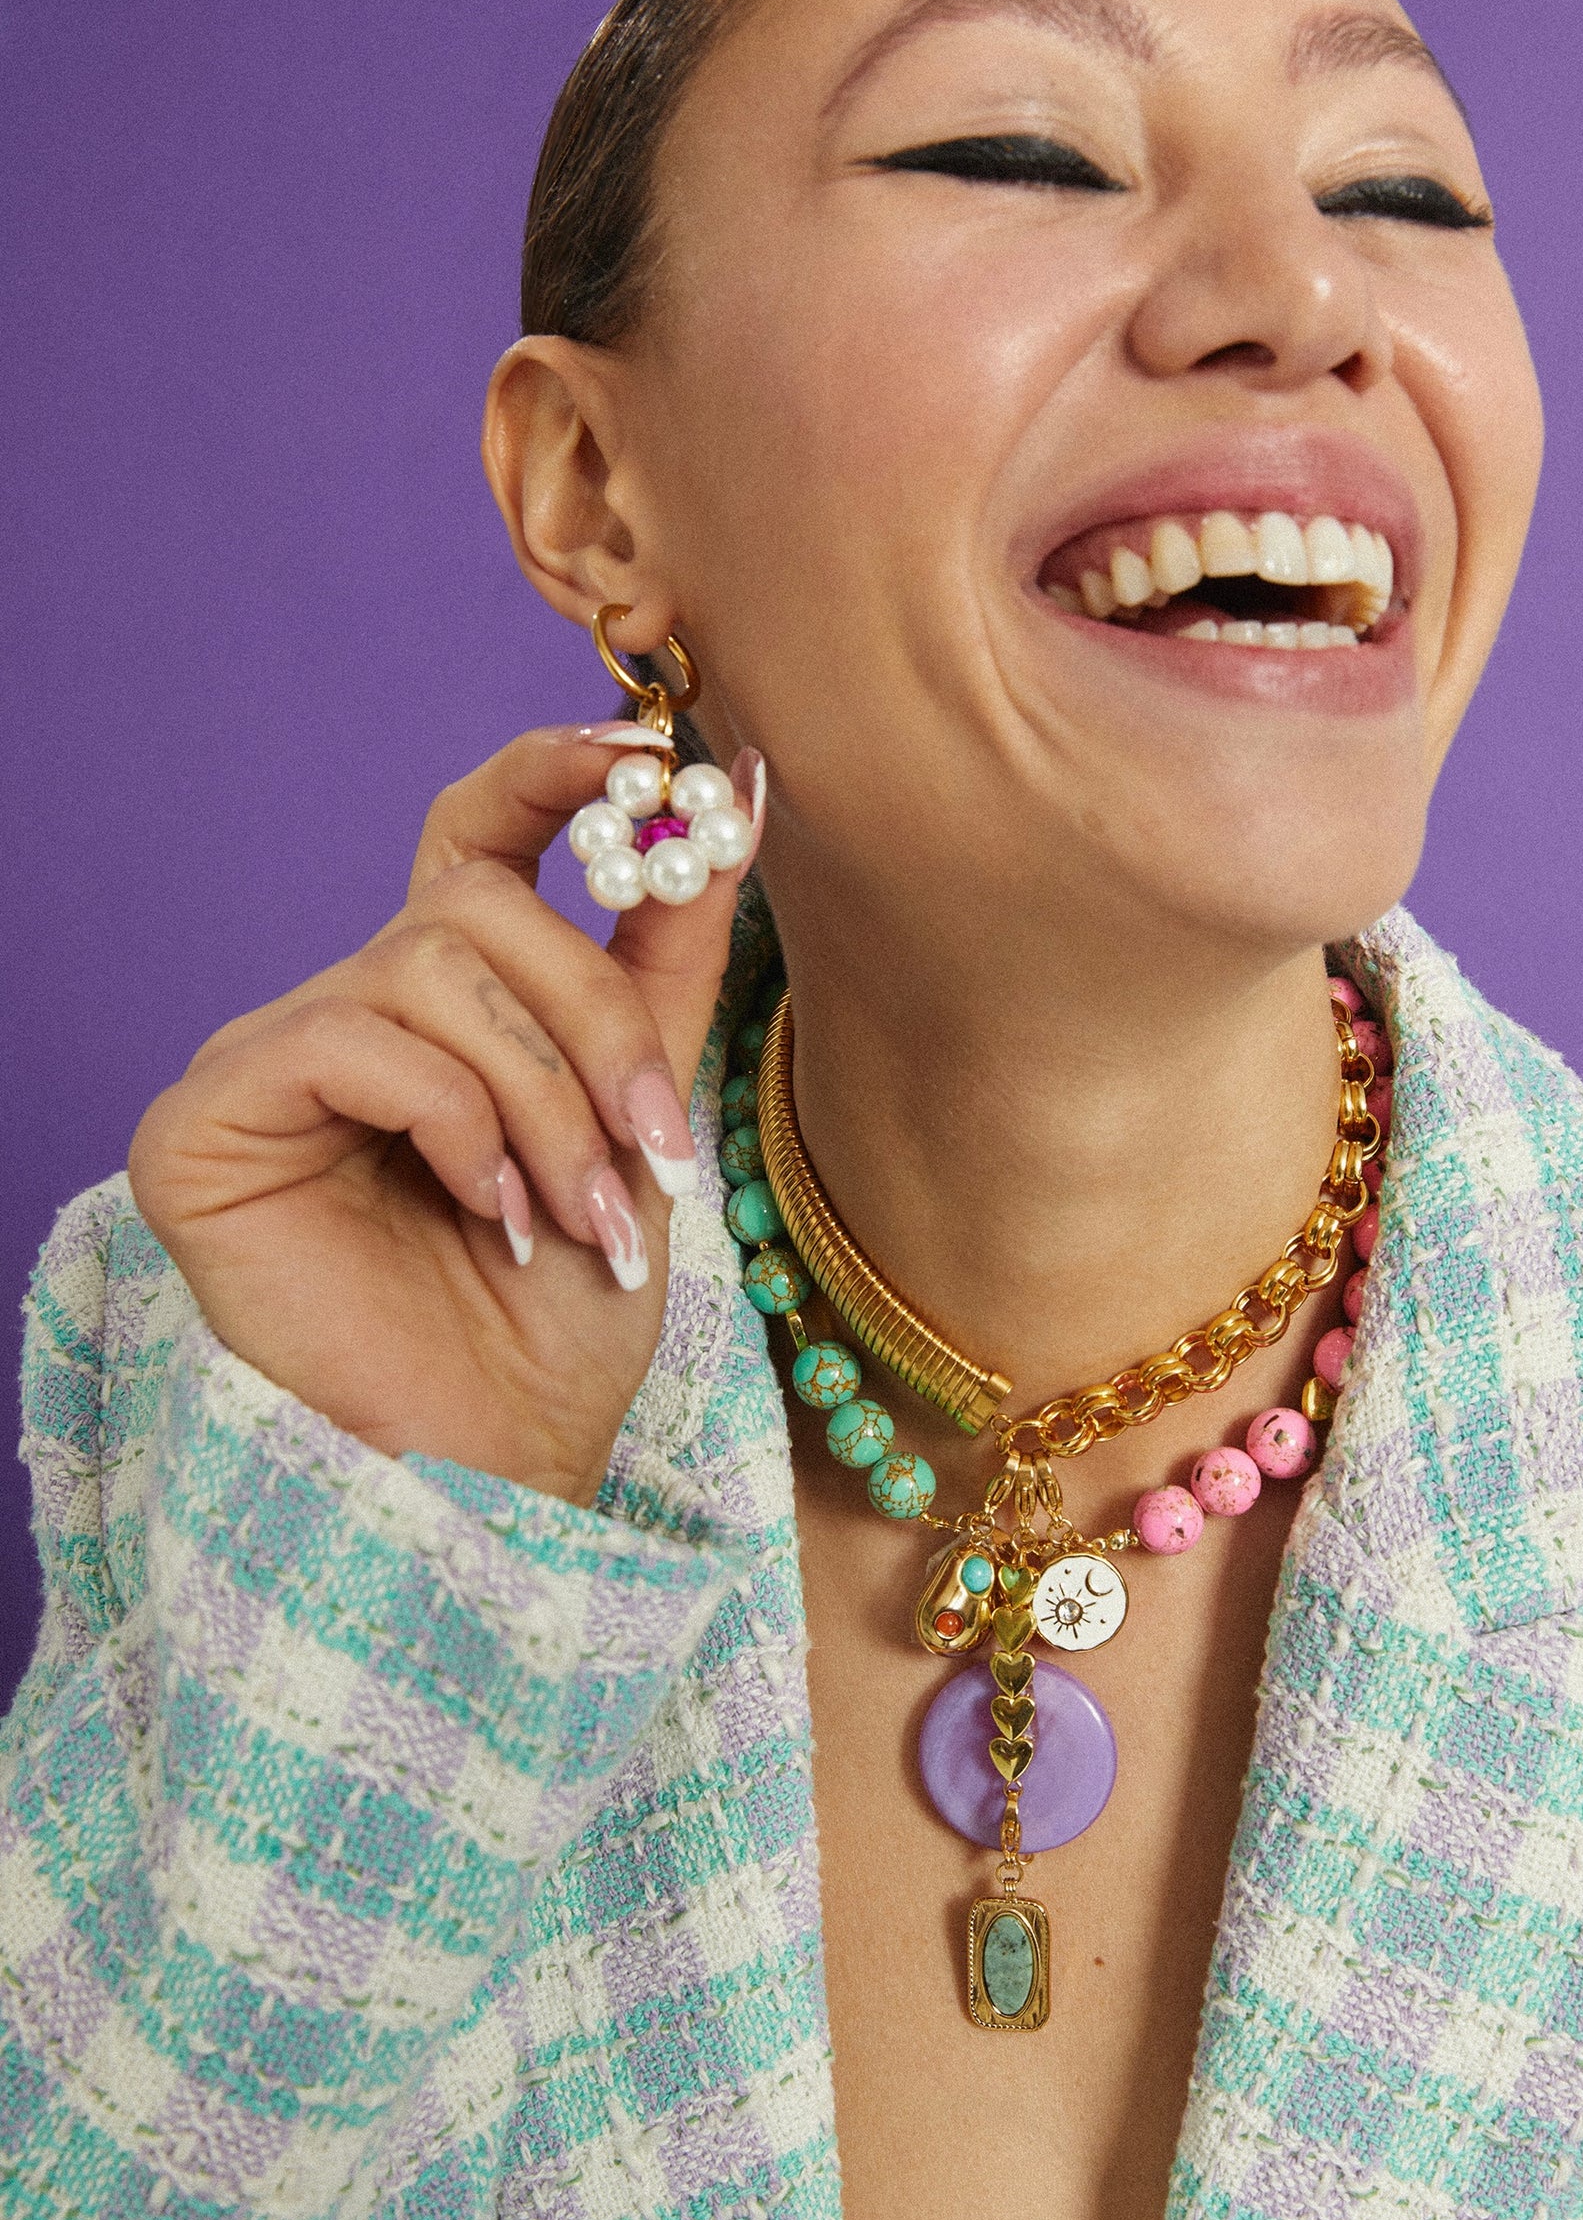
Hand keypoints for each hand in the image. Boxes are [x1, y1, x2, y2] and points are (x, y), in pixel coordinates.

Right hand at [129, 727, 763, 1505]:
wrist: (502, 1465)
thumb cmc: (565, 1315)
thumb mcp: (645, 1113)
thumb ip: (669, 957)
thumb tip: (737, 791)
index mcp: (451, 1005)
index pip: (481, 833)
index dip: (555, 773)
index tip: (649, 755)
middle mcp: (353, 1011)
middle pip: (481, 905)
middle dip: (595, 1016)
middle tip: (657, 1140)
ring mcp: (273, 1059)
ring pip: (428, 968)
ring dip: (544, 1097)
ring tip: (580, 1216)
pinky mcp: (208, 1118)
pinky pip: (352, 1038)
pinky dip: (455, 1120)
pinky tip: (489, 1214)